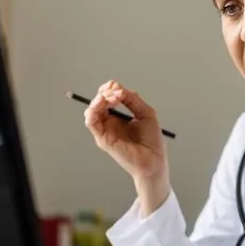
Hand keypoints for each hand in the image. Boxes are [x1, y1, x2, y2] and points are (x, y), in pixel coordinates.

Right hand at [84, 80, 169, 212]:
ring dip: (100, 99)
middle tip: (119, 93)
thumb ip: (132, 99)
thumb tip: (118, 88)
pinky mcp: (102, 138)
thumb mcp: (145, 112)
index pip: (107, 98)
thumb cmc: (151, 140)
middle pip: (97, 102)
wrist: (154, 159)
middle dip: (106, 92)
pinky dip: (95, 108)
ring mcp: (105, 131)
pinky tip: (107, 102)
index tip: (118, 87)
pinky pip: (90, 121)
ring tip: (115, 98)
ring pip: (91, 110)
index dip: (109, 89)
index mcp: (118, 117)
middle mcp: (109, 123)